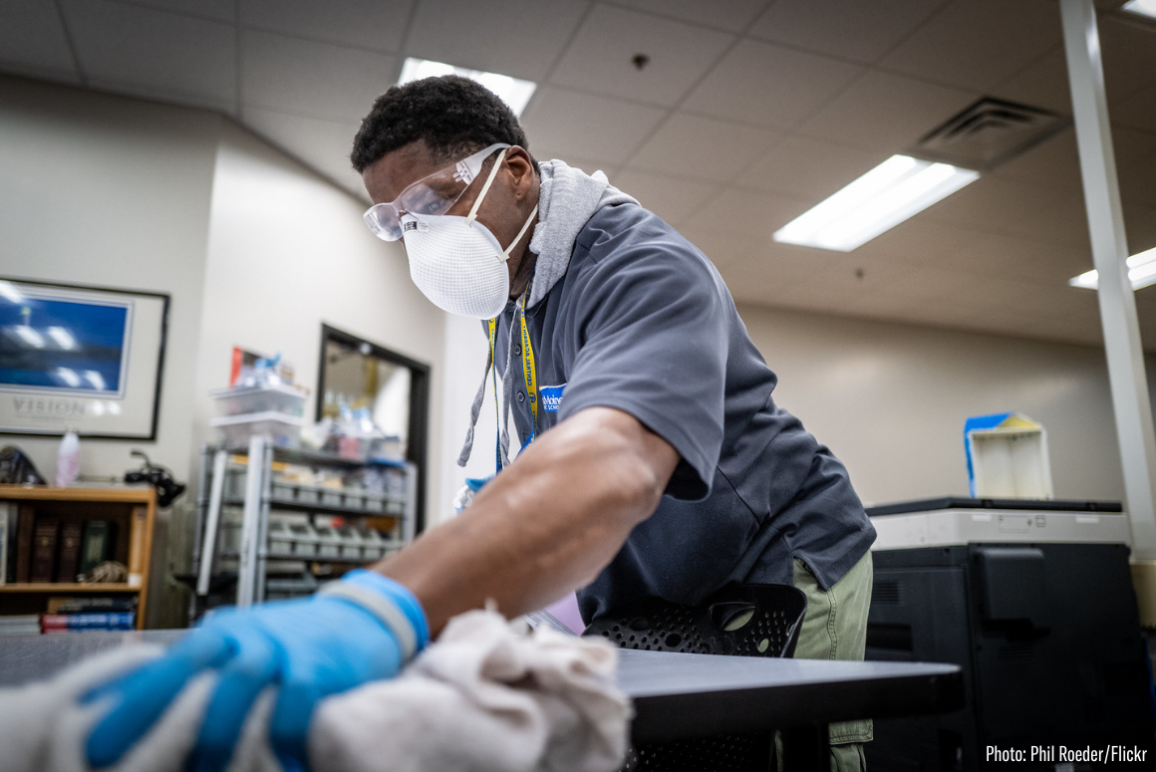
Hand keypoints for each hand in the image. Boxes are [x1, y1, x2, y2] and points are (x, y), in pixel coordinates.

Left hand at [82, 570, 426, 771]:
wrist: (362, 619)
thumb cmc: (294, 642)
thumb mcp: (243, 644)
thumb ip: (203, 672)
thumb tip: (138, 709)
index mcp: (221, 633)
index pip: (165, 666)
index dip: (129, 705)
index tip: (98, 744)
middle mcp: (248, 636)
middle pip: (196, 673)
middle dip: (162, 720)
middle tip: (139, 764)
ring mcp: (284, 649)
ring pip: (240, 686)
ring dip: (218, 733)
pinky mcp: (320, 667)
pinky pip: (294, 707)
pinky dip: (281, 740)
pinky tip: (277, 768)